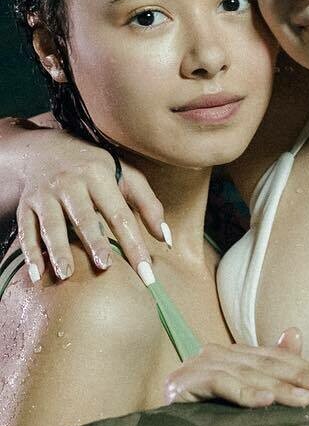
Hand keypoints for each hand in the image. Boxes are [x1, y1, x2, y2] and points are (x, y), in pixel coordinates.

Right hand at [14, 132, 167, 284]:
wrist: (44, 150)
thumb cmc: (94, 168)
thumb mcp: (124, 176)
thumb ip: (147, 204)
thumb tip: (165, 239)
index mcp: (100, 175)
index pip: (120, 214)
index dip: (134, 243)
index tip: (146, 271)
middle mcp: (71, 183)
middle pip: (85, 216)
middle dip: (94, 241)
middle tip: (105, 265)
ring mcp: (46, 194)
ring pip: (52, 224)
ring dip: (58, 250)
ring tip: (66, 274)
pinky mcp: (25, 205)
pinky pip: (27, 231)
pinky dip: (30, 253)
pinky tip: (35, 275)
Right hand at [165, 328, 308, 409]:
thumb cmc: (199, 409)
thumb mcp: (239, 388)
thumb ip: (268, 364)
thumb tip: (295, 333)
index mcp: (233, 354)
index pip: (273, 358)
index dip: (301, 368)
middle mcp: (218, 354)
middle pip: (266, 365)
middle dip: (298, 377)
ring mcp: (202, 366)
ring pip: (249, 376)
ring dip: (280, 389)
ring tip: (305, 400)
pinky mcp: (187, 382)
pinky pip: (223, 386)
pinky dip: (245, 394)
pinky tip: (265, 402)